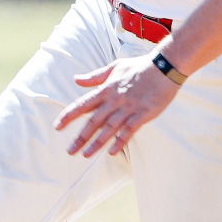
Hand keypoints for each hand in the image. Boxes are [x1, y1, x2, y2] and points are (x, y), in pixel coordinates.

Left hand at [55, 52, 178, 157]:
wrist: (164, 66)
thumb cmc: (139, 66)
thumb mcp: (114, 68)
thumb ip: (94, 76)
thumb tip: (76, 79)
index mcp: (106, 89)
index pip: (83, 104)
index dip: (69, 116)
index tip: (57, 126)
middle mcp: (114, 100)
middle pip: (93, 121)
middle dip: (81, 137)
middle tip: (70, 151)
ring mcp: (129, 108)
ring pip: (109, 128)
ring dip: (97, 142)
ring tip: (87, 154)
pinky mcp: (143, 114)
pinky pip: (129, 130)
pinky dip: (120, 141)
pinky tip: (112, 151)